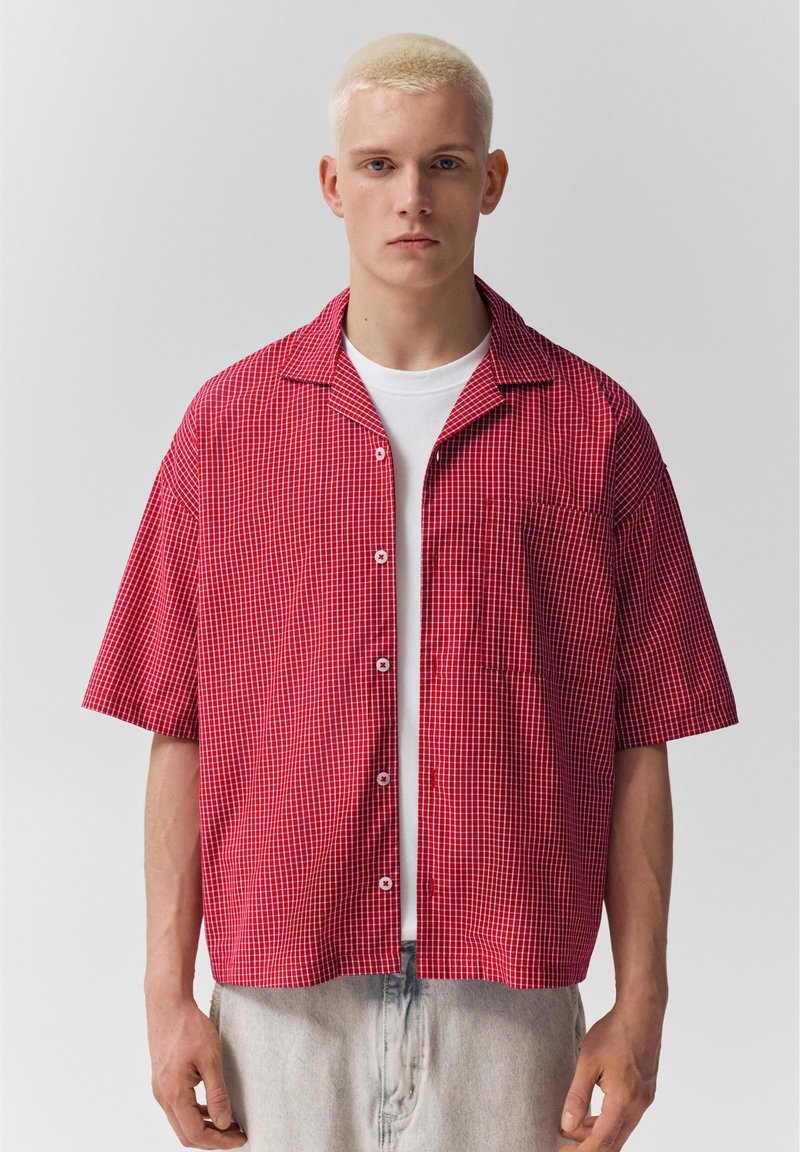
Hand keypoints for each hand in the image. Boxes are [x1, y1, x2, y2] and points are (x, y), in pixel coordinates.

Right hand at [146, 995, 246, 1148]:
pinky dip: (195, 1113)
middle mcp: (162, 1095)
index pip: (196, 1133)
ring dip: (204, 1127)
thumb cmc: (188, 1026)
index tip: (240, 1138)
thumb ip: (217, 1094)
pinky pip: (178, 1107)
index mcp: (173, 1093)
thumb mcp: (210, 1058)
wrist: (168, 1003)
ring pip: (181, 1122)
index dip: (219, 1141)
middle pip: (186, 1134)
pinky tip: (211, 1106)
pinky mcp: (162, 1079)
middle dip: (212, 1139)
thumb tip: (224, 1123)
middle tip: (236, 1135)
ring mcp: (160, 1088)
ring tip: (228, 1123)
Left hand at [559, 1000, 662, 1149]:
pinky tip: (592, 1113)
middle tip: (564, 1146)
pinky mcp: (646, 1091)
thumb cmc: (614, 1033)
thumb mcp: (587, 1062)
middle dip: (588, 1147)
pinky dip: (609, 1121)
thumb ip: (577, 1096)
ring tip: (573, 1129)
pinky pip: (627, 1117)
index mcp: (623, 1102)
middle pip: (613, 1142)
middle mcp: (638, 1106)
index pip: (601, 1142)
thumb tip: (567, 1125)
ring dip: (597, 1133)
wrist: (642, 1012)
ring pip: (620, 1130)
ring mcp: (645, 1099)